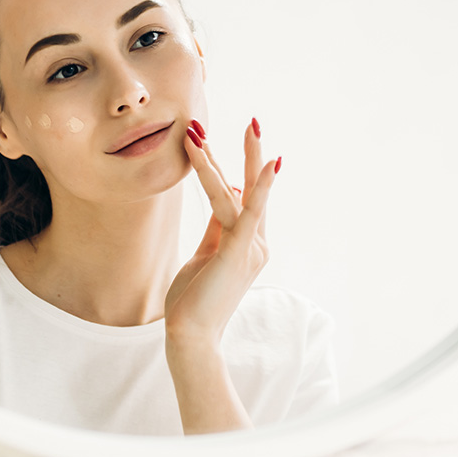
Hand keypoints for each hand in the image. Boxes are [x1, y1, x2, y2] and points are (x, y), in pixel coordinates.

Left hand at [165, 117, 279, 350]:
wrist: (192, 336)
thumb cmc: (194, 301)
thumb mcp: (206, 255)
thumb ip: (217, 228)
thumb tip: (225, 197)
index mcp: (248, 243)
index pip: (240, 197)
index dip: (228, 168)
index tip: (221, 143)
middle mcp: (256, 242)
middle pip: (250, 189)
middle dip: (250, 154)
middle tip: (253, 120)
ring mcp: (250, 247)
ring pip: (237, 194)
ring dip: (224, 160)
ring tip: (227, 129)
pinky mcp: (239, 252)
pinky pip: (248, 212)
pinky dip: (258, 186)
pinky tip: (265, 164)